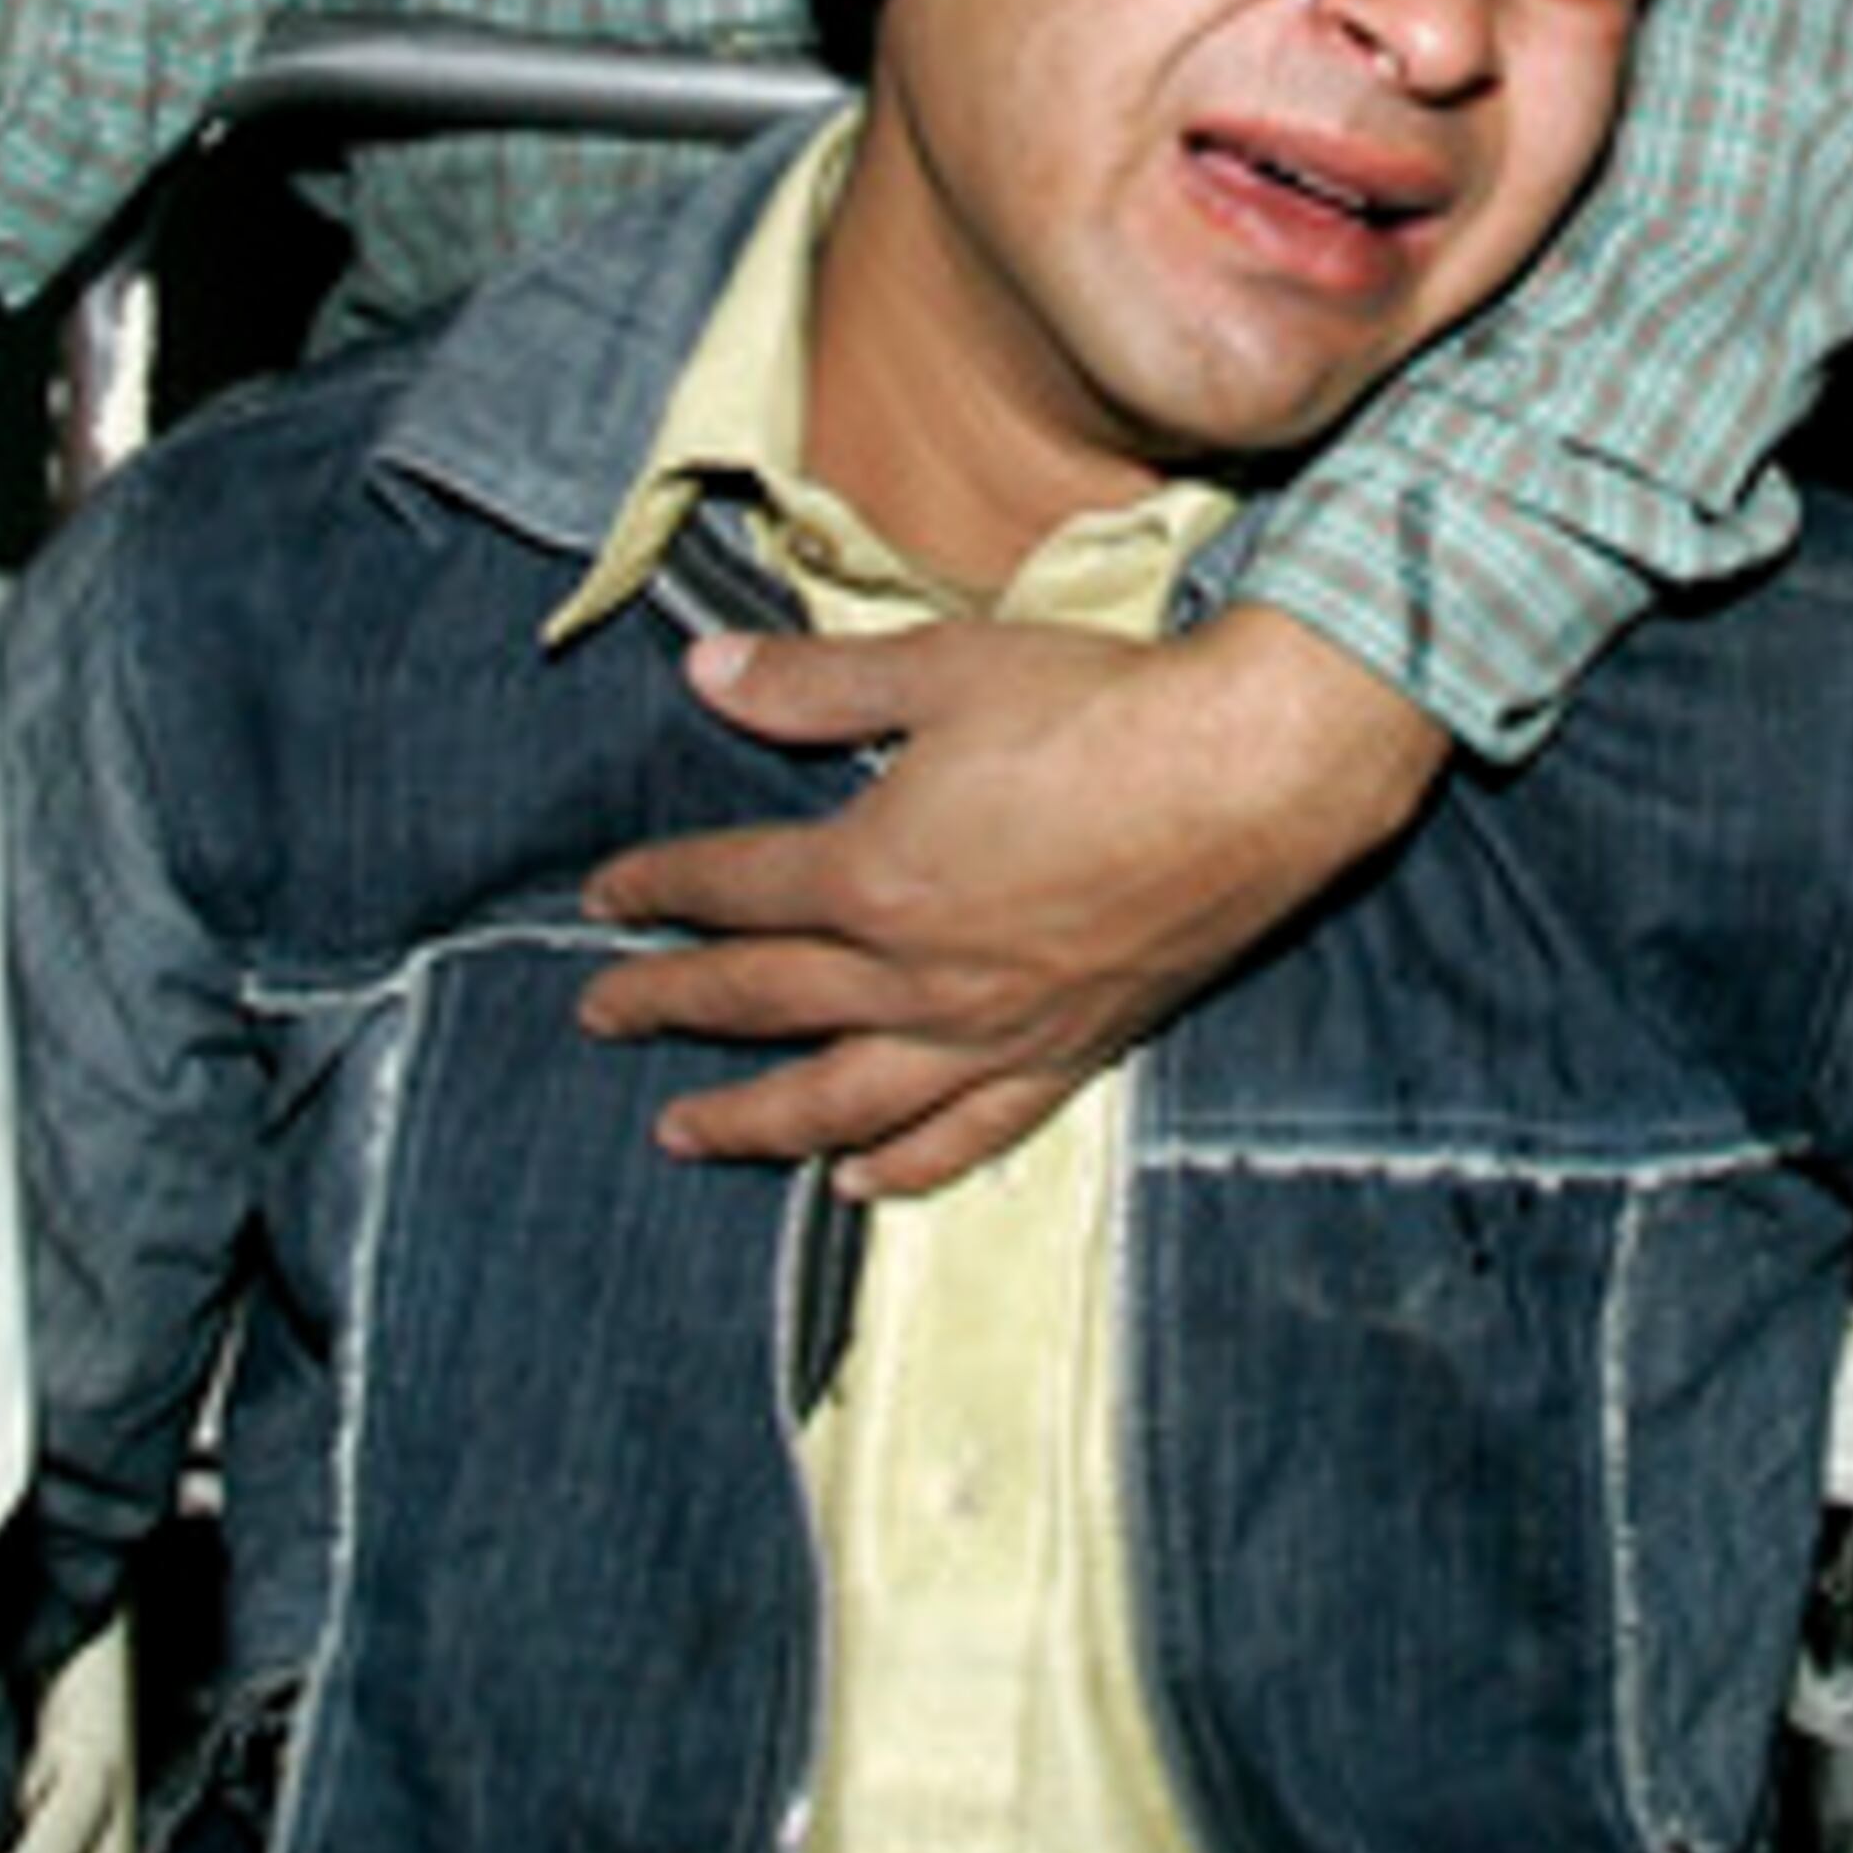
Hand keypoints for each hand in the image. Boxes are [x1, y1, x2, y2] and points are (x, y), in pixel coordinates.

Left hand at [576, 603, 1442, 1192]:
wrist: (1253, 771)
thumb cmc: (1100, 707)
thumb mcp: (943, 669)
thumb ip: (813, 686)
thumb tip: (701, 673)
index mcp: (872, 876)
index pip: (731, 889)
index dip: (656, 890)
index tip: (601, 900)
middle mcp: (916, 975)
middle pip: (760, 1000)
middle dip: (668, 1006)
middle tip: (600, 1019)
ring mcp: (990, 1028)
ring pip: (843, 1100)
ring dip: (753, 1120)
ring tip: (685, 1134)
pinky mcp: (1066, 1052)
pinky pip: (966, 1133)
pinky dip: (903, 1165)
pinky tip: (857, 1182)